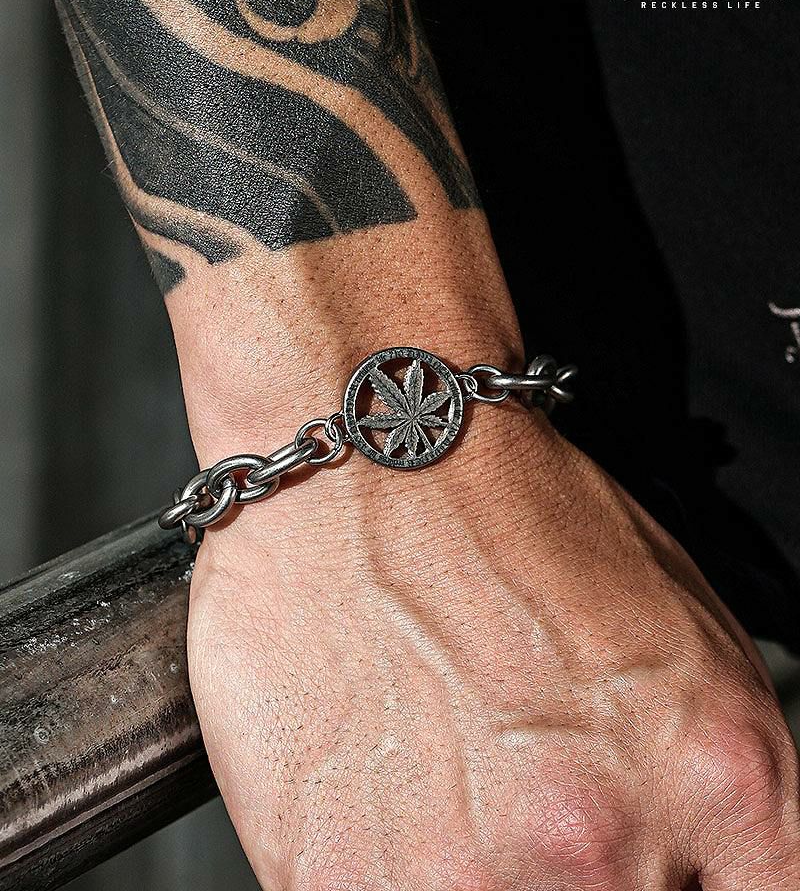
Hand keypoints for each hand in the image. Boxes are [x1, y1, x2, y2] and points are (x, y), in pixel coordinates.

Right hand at [187, 403, 799, 889]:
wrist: (365, 458)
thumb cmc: (506, 512)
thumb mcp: (680, 634)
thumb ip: (719, 793)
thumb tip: (698, 867)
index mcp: (715, 779)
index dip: (701, 887)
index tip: (667, 868)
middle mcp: (596, 848)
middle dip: (582, 872)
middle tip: (534, 797)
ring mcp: (454, 878)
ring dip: (472, 867)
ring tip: (451, 774)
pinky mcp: (328, 877)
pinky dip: (386, 861)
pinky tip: (384, 775)